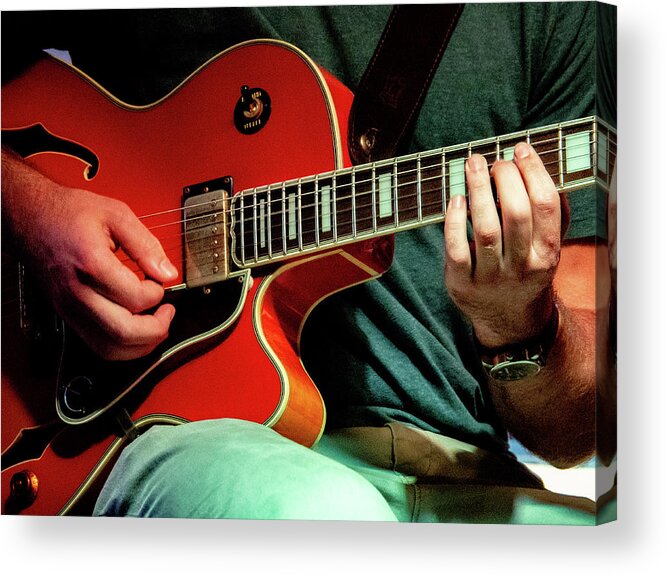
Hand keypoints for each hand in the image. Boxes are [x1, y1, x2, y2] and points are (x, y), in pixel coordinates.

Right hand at [3, 150, 177, 359]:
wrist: (31, 217)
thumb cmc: (69, 213)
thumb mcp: (116, 214)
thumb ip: (146, 245)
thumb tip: (167, 272)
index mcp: (91, 264)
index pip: (136, 298)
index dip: (158, 293)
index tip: (160, 280)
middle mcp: (78, 292)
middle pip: (124, 332)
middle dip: (157, 328)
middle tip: (167, 312)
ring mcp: (70, 308)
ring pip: (110, 348)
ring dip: (142, 344)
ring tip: (156, 324)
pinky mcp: (68, 315)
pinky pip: (98, 345)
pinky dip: (123, 346)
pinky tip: (136, 328)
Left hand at [444, 142, 564, 347]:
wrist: (509, 318)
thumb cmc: (526, 269)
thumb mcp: (547, 247)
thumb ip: (552, 215)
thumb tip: (543, 170)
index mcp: (548, 253)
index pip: (545, 205)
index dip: (534, 172)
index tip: (520, 150)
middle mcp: (523, 267)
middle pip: (517, 213)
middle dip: (505, 178)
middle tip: (495, 161)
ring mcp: (491, 278)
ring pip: (486, 228)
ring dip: (477, 190)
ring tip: (472, 164)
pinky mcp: (463, 284)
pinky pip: (457, 249)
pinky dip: (455, 222)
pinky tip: (456, 199)